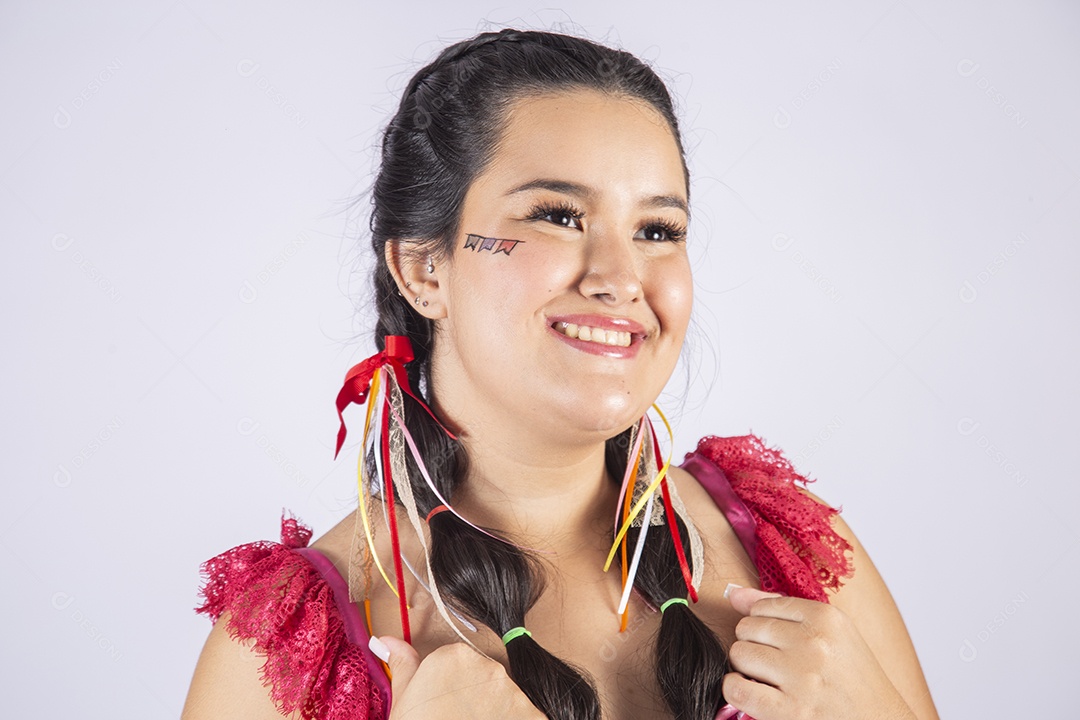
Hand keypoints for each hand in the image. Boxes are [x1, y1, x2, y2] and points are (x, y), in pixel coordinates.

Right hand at [374, 636, 546, 719]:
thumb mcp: (403, 701)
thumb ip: (402, 664)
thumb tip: (385, 641)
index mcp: (454, 656)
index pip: (458, 664)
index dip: (449, 688)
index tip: (442, 706)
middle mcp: (489, 666)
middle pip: (484, 679)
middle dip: (474, 699)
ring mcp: (514, 693)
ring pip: (506, 700)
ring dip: (495, 714)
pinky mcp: (533, 717)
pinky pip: (525, 718)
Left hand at [722, 586, 915, 719]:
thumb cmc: (854, 680)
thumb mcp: (832, 634)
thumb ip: (782, 608)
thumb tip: (734, 593)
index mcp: (826, 618)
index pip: (762, 606)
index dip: (763, 626)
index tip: (779, 643)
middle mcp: (814, 644)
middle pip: (746, 628)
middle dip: (753, 645)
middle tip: (774, 663)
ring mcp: (802, 677)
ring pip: (739, 654)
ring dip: (746, 668)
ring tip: (768, 678)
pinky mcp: (791, 711)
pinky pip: (736, 687)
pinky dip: (736, 689)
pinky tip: (753, 693)